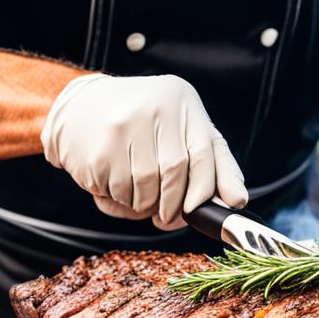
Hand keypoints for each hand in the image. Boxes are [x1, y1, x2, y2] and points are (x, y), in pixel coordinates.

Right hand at [40, 74, 246, 230]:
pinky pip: (118, 191)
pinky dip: (120, 201)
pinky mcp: (98, 148)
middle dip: (173, 204)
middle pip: (174, 172)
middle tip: (166, 217)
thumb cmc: (144, 124)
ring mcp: (123, 126)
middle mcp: (154, 107)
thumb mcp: (184, 129)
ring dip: (145, 204)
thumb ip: (215, 162)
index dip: (204, 189)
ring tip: (138, 194)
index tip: (197, 211)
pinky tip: (115, 185)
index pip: (203, 153)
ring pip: (145, 187)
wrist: (81, 107)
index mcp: (182, 100)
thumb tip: (237, 201)